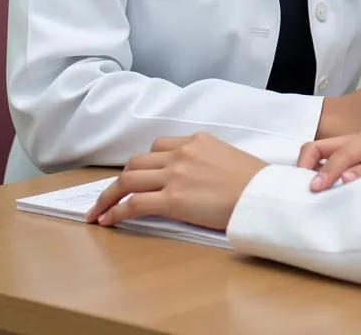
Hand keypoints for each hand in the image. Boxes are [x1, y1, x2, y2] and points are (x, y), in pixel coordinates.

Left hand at [85, 134, 266, 231]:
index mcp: (196, 140)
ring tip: (99, 210)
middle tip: (110, 195)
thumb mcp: (225, 155)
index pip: (158, 146)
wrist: (261, 195)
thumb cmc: (252, 180)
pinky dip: (116, 211)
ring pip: (129, 179)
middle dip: (120, 179)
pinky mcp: (172, 200)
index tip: (137, 177)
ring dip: (109, 195)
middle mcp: (182, 153)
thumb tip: (188, 175)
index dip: (143, 163)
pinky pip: (134, 203)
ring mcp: (175, 175)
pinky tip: (108, 220)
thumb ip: (202, 158)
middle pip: (137, 162)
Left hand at [297, 128, 360, 190]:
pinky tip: (351, 184)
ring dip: (330, 172)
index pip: (316, 147)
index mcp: (356, 139)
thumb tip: (315, 186)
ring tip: (319, 191)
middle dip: (309, 169)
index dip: (302, 165)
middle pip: (325, 147)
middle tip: (305, 192)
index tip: (294, 188)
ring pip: (348, 152)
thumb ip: (350, 167)